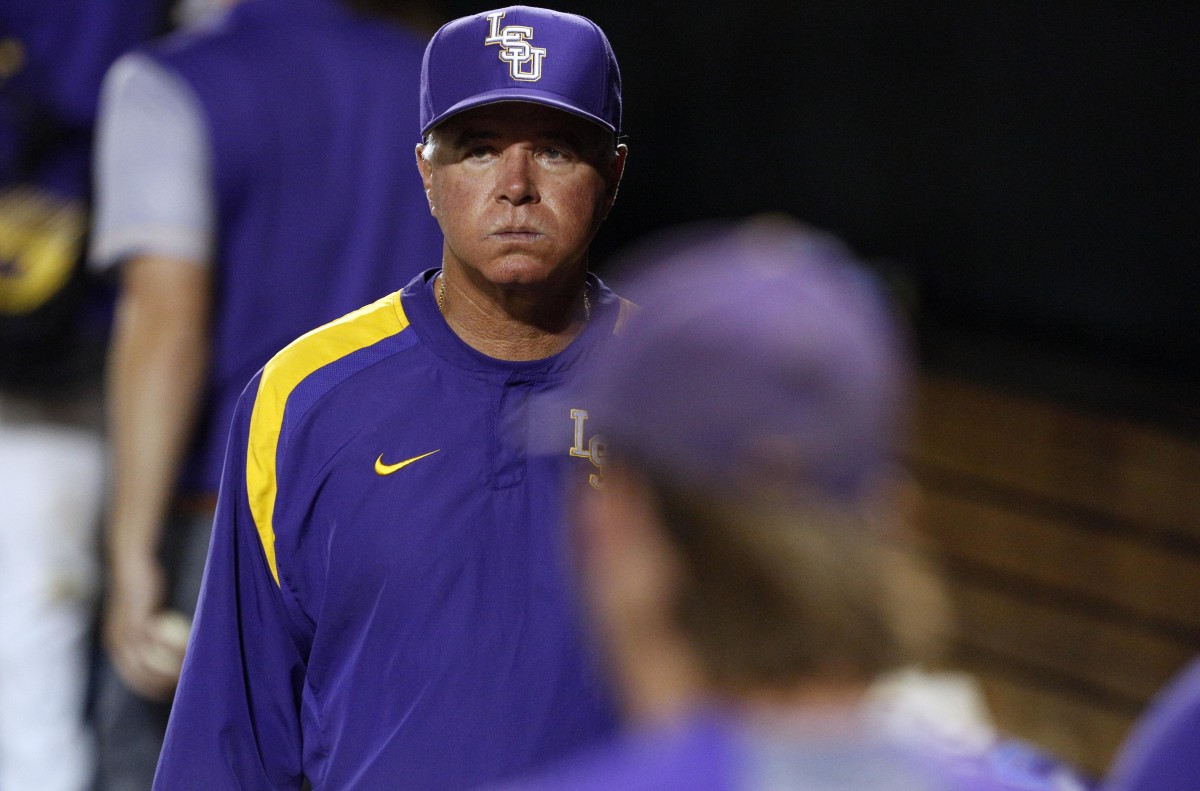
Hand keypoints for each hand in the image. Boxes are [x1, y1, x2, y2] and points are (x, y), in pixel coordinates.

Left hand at [103, 555, 183, 700]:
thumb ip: (149, 630)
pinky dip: (173, 651)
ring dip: (168, 671)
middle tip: (179, 688)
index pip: (132, 675)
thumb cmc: (141, 588)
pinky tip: (187, 654)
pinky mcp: (139, 620)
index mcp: (115, 643)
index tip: (167, 692)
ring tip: (186, 675)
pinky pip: (158, 643)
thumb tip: (162, 648)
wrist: (132, 566)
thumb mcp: (143, 613)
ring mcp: (127, 632)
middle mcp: (117, 641)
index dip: (150, 687)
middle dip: (159, 684)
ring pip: (148, 662)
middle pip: (138, 674)